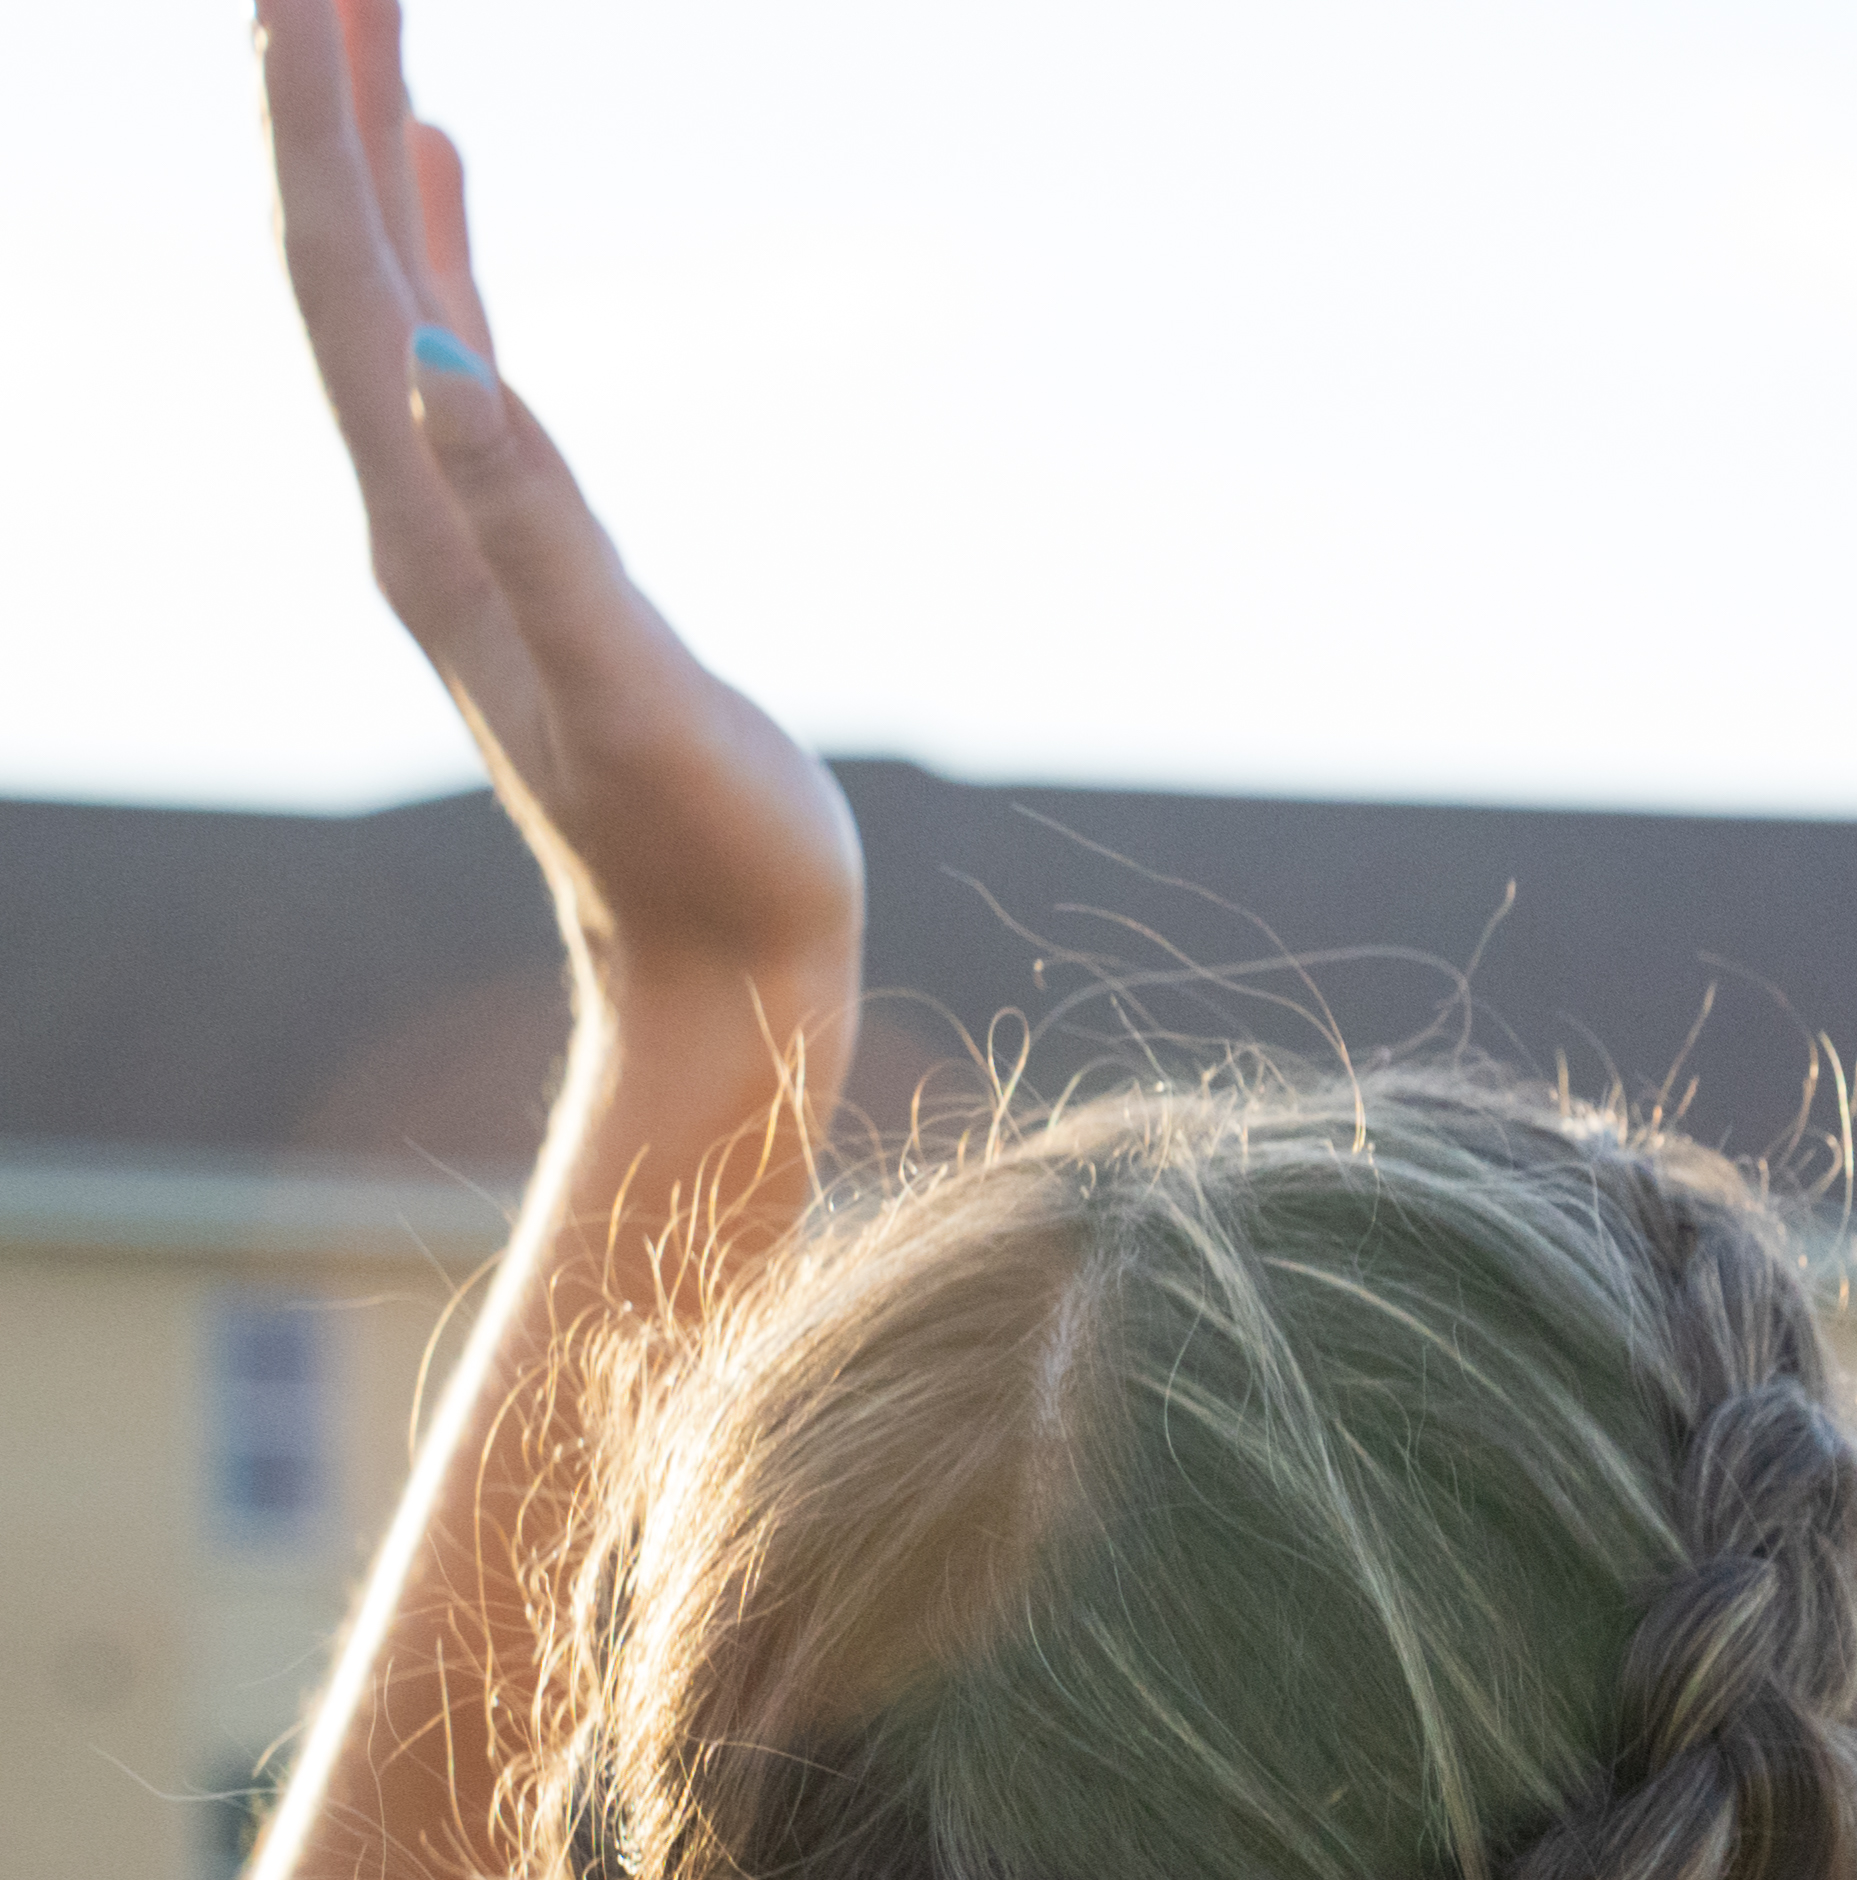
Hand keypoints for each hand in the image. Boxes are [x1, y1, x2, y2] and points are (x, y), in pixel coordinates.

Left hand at [264, 0, 857, 1046]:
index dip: (317, 130)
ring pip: (381, 291)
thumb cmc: (711, 864)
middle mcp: (419, 507)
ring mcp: (464, 522)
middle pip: (337, 262)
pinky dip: (433, 240)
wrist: (720, 986)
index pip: (343, 284)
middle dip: (318, 98)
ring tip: (361, 11)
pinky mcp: (524, 544)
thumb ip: (547, 533)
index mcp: (431, 524)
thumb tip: (445, 362)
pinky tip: (442, 170)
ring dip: (364, 149)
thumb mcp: (638, 699)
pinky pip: (448, 346)